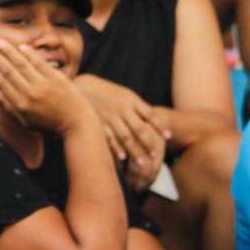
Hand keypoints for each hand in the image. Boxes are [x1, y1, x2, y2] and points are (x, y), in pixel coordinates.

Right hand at [0, 39, 90, 134]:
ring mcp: (43, 85)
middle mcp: (29, 94)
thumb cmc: (49, 123)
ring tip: (0, 42)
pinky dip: (29, 53)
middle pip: (9, 71)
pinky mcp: (56, 78)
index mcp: (20, 104)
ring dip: (9, 51)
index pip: (2, 83)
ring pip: (21, 64)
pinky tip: (21, 46)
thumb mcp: (26, 121)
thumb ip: (10, 107)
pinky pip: (39, 62)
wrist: (76, 123)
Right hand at [75, 75, 169, 190]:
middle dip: (148, 142)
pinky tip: (122, 158)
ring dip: (134, 150)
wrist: (81, 86)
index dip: (159, 125)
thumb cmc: (106, 92)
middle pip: (139, 128)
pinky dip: (115, 148)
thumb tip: (153, 119)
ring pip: (125, 136)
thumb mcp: (124, 94)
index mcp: (130, 99)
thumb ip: (137, 107)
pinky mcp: (98, 123)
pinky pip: (109, 138)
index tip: (168, 136)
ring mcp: (110, 117)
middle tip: (156, 154)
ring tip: (142, 162)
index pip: (150, 114)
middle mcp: (122, 109)